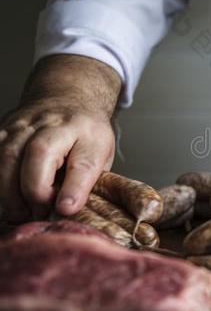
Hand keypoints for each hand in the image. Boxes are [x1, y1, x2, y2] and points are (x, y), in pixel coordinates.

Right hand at [0, 55, 120, 221]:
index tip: (65, 209)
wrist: (67, 98)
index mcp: (89, 134)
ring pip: (8, 156)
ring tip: (21, 212)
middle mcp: (55, 124)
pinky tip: (7, 198)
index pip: (83, 162)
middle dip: (35, 191)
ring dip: (10, 192)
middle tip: (40, 212)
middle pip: (40, 154)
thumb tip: (68, 211)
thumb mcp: (102, 157)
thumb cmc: (86, 135)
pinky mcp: (2, 128)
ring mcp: (25, 123)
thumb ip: (89, 182)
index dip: (74, 188)